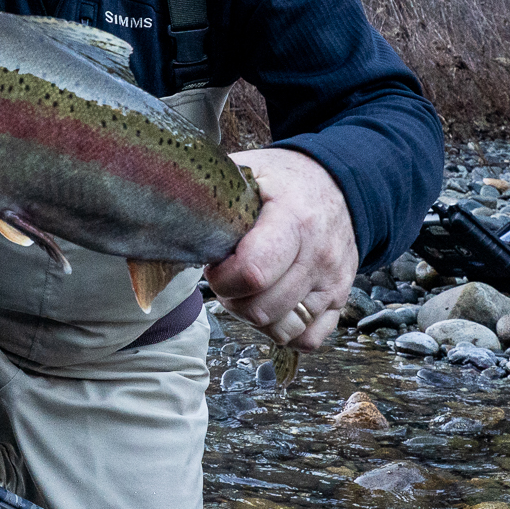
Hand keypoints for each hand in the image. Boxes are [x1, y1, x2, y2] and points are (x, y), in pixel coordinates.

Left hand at [203, 148, 356, 350]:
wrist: (340, 183)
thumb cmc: (285, 180)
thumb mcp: (249, 170)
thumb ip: (213, 191)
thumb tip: (169, 212)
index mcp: (293, 219)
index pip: (254, 272)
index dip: (223, 279)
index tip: (215, 265)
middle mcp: (318, 255)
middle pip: (262, 307)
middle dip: (232, 299)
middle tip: (227, 277)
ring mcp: (332, 280)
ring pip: (283, 328)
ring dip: (254, 317)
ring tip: (248, 290)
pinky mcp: (340, 299)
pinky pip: (308, 338)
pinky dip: (283, 329)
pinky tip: (271, 304)